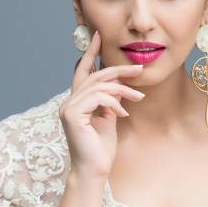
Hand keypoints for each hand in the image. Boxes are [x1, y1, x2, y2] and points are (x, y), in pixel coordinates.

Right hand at [59, 30, 144, 178]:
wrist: (94, 170)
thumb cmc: (101, 149)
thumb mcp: (109, 119)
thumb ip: (109, 101)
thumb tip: (118, 86)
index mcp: (76, 102)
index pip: (81, 72)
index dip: (89, 53)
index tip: (98, 36)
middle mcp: (69, 102)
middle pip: (94, 75)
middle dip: (119, 70)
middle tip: (139, 69)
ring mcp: (68, 108)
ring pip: (98, 85)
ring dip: (123, 90)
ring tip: (139, 98)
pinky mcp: (72, 115)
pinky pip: (97, 97)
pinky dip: (114, 102)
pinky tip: (123, 113)